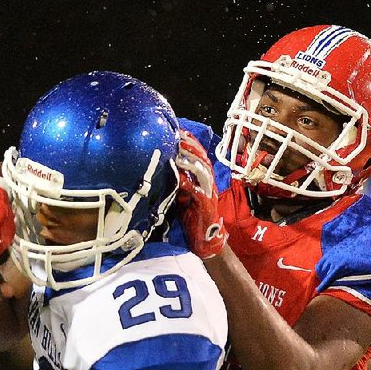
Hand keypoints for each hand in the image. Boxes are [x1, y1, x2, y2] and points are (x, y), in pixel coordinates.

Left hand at [175, 130, 227, 258]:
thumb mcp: (182, 194)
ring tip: (179, 154)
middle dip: (191, 147)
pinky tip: (179, 179)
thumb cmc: (192, 215)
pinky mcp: (206, 204)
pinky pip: (197, 191)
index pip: (198, 155)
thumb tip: (162, 167)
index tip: (179, 130)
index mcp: (202, 178)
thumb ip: (176, 180)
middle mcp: (207, 182)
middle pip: (202, 159)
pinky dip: (188, 184)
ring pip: (203, 172)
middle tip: (179, 137)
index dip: (190, 142)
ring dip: (191, 162)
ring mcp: (208, 192)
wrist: (204, 239)